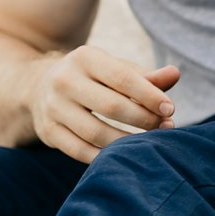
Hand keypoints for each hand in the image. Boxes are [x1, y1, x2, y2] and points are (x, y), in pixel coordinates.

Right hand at [29, 44, 179, 162]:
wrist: (40, 87)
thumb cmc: (94, 78)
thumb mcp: (116, 69)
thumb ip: (147, 75)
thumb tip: (175, 74)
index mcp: (85, 58)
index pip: (123, 78)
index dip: (150, 96)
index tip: (170, 109)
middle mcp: (64, 80)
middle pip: (111, 107)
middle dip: (144, 119)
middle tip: (166, 127)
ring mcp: (52, 107)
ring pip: (96, 133)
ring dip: (128, 142)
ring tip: (149, 144)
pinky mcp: (47, 132)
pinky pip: (80, 151)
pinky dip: (105, 157)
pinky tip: (124, 155)